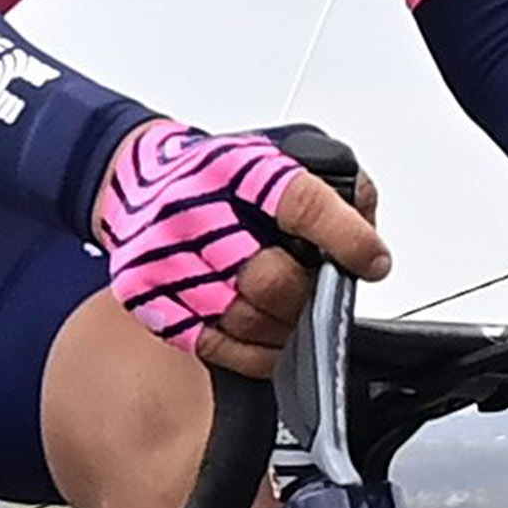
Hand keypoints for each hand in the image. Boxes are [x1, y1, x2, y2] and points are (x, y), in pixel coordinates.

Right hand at [95, 120, 388, 376]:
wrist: (135, 180)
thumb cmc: (214, 173)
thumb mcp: (280, 153)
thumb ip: (334, 189)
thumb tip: (366, 240)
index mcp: (235, 169)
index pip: (301, 204)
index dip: (345, 238)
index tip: (372, 262)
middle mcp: (194, 213)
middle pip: (270, 280)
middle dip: (307, 298)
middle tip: (319, 295)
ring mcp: (165, 260)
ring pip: (244, 321)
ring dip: (283, 329)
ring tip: (292, 315)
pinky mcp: (147, 298)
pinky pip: (212, 346)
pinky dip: (251, 354)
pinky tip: (267, 340)